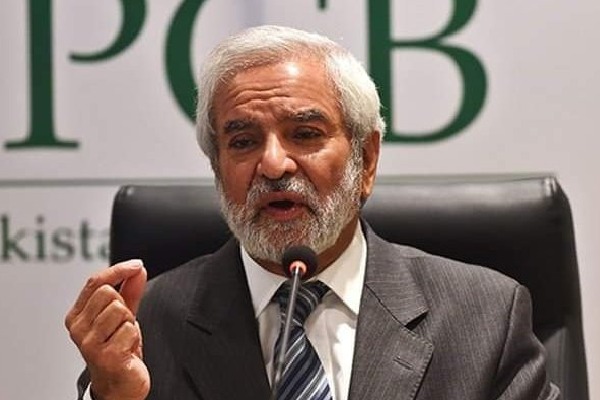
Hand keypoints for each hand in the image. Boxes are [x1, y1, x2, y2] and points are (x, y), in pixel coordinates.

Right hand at [65, 259, 148, 399]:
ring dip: (130, 323)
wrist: (121, 385)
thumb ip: (130, 292)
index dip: (118, 270)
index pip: (95, 282)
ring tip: (124, 339)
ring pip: (119, 310)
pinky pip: (129, 329)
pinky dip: (134, 338)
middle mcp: (78, 329)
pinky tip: (127, 350)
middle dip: (124, 305)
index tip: (137, 265)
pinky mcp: (104, 355)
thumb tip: (137, 269)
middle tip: (123, 325)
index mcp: (77, 316)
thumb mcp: (124, 316)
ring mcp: (88, 342)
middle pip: (108, 293)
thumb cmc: (119, 350)